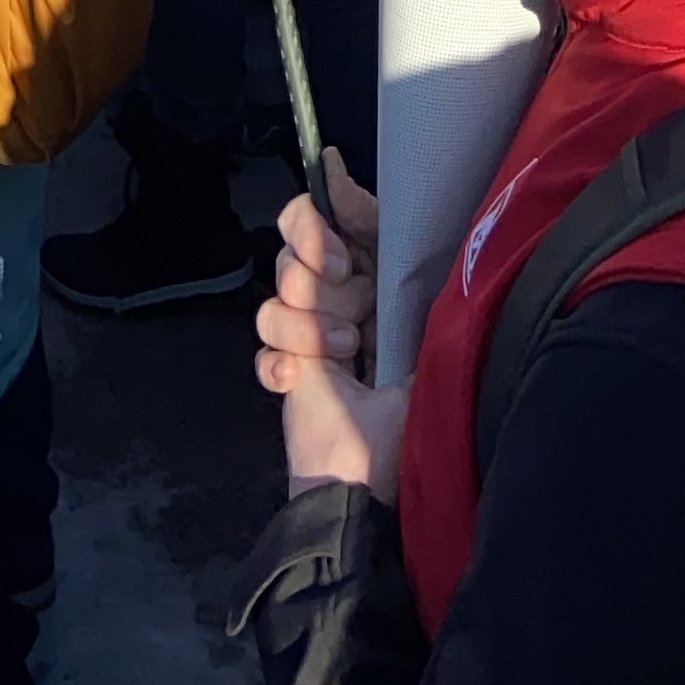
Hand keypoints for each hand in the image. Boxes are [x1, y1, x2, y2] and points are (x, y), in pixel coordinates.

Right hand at [253, 191, 389, 496]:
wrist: (366, 482)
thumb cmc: (409, 417)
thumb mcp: (421, 334)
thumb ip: (399, 268)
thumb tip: (368, 202)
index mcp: (385, 283)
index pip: (343, 222)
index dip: (332, 210)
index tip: (335, 210)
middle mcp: (345, 301)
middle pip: (298, 250)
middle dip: (316, 267)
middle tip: (345, 290)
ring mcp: (310, 334)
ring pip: (278, 295)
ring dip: (307, 326)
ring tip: (344, 356)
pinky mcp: (285, 366)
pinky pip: (263, 343)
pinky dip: (277, 362)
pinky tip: (296, 381)